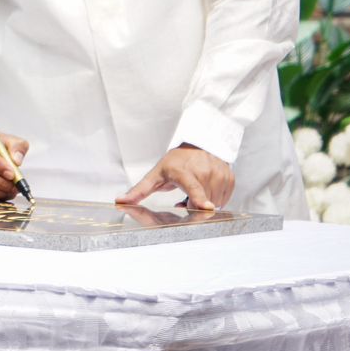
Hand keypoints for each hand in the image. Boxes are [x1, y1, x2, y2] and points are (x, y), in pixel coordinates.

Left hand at [117, 144, 233, 210]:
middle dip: (192, 205)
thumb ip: (139, 190)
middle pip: (202, 203)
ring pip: (214, 203)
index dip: (198, 198)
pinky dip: (215, 199)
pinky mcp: (229, 177)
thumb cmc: (176, 161)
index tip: (206, 207)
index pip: (193, 187)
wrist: (199, 143)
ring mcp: (219, 173)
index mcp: (184, 171)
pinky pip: (224, 199)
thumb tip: (119, 201)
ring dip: (204, 203)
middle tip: (184, 194)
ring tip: (196, 189)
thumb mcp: (156, 174)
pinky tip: (207, 189)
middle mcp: (204, 171)